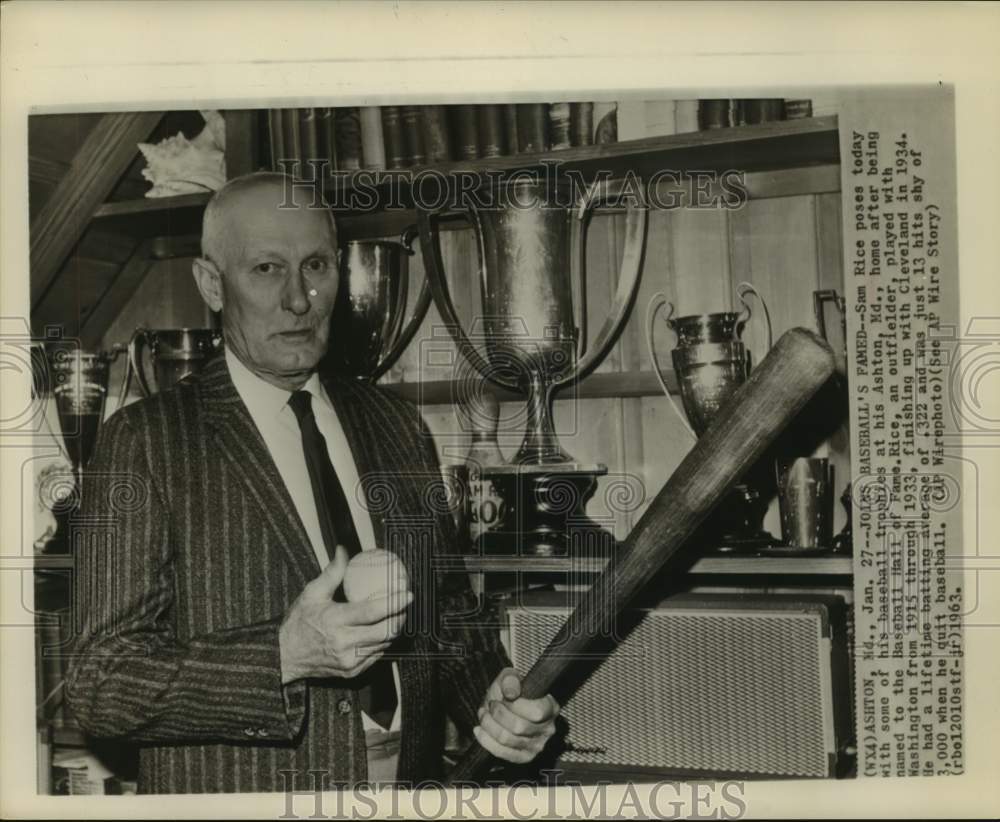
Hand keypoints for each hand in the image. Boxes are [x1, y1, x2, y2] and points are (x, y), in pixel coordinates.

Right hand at [279, 545, 411, 683]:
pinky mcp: (352, 671)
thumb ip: (332, 572)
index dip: (393, 603)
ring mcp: (349, 660)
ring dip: (394, 629)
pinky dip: (383, 642)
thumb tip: (344, 551)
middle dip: (400, 617)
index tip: (407, 594)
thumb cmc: (299, 623)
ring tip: (397, 615)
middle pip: (384, 631)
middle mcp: (344, 643)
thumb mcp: (312, 593)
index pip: (372, 612)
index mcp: (335, 622)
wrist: (286, 656)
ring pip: (384, 645)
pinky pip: (376, 656)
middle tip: (404, 605)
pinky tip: (383, 631)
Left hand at [473, 668, 558, 763]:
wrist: (507, 706)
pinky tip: (480, 729)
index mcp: (551, 708)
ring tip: (484, 714)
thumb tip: (510, 694)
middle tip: (491, 704)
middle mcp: (547, 730)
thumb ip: (511, 679)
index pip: (537, 712)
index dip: (516, 705)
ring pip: (507, 739)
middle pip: (518, 727)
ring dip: (489, 725)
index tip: (504, 697)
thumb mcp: (510, 677)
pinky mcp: (523, 757)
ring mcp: (536, 746)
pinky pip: (502, 753)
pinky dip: (486, 740)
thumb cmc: (511, 691)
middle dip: (498, 714)